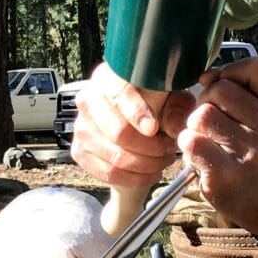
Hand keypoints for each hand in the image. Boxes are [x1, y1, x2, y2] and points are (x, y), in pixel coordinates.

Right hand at [70, 62, 194, 187]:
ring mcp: (82, 128)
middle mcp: (89, 100)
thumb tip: (175, 129)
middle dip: (150, 147)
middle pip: (118, 132)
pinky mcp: (80, 151)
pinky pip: (108, 173)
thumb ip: (177, 111)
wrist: (136, 123)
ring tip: (163, 161)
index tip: (153, 128)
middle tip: (169, 150)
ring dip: (146, 165)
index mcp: (109, 78)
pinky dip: (134, 179)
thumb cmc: (155, 105)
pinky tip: (150, 174)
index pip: (119, 93)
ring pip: (115, 157)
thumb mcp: (173, 100)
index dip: (136, 112)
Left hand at [176, 56, 257, 236]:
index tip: (226, 89)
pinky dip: (188, 144)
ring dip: (196, 124)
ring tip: (208, 138)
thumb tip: (206, 76)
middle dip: (209, 102)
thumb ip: (244, 88)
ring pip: (202, 114)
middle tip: (215, 122)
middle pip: (221, 90)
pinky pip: (191, 140)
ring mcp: (251, 154)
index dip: (232, 73)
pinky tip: (201, 155)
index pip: (256, 68)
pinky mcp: (225, 174)